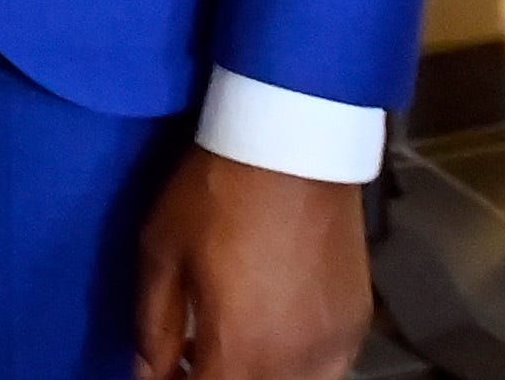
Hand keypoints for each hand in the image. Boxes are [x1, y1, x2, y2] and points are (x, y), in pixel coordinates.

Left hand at [134, 148, 370, 379]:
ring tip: (221, 347)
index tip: (162, 373)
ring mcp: (335, 347)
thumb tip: (146, 372)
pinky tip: (267, 334)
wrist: (294, 147)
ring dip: (252, 377)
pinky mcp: (358, 325)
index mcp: (241, 350)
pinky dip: (292, 367)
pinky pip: (325, 371)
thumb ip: (153, 325)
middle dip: (212, 379)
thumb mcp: (162, 252)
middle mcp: (296, 364)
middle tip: (185, 358)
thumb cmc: (217, 193)